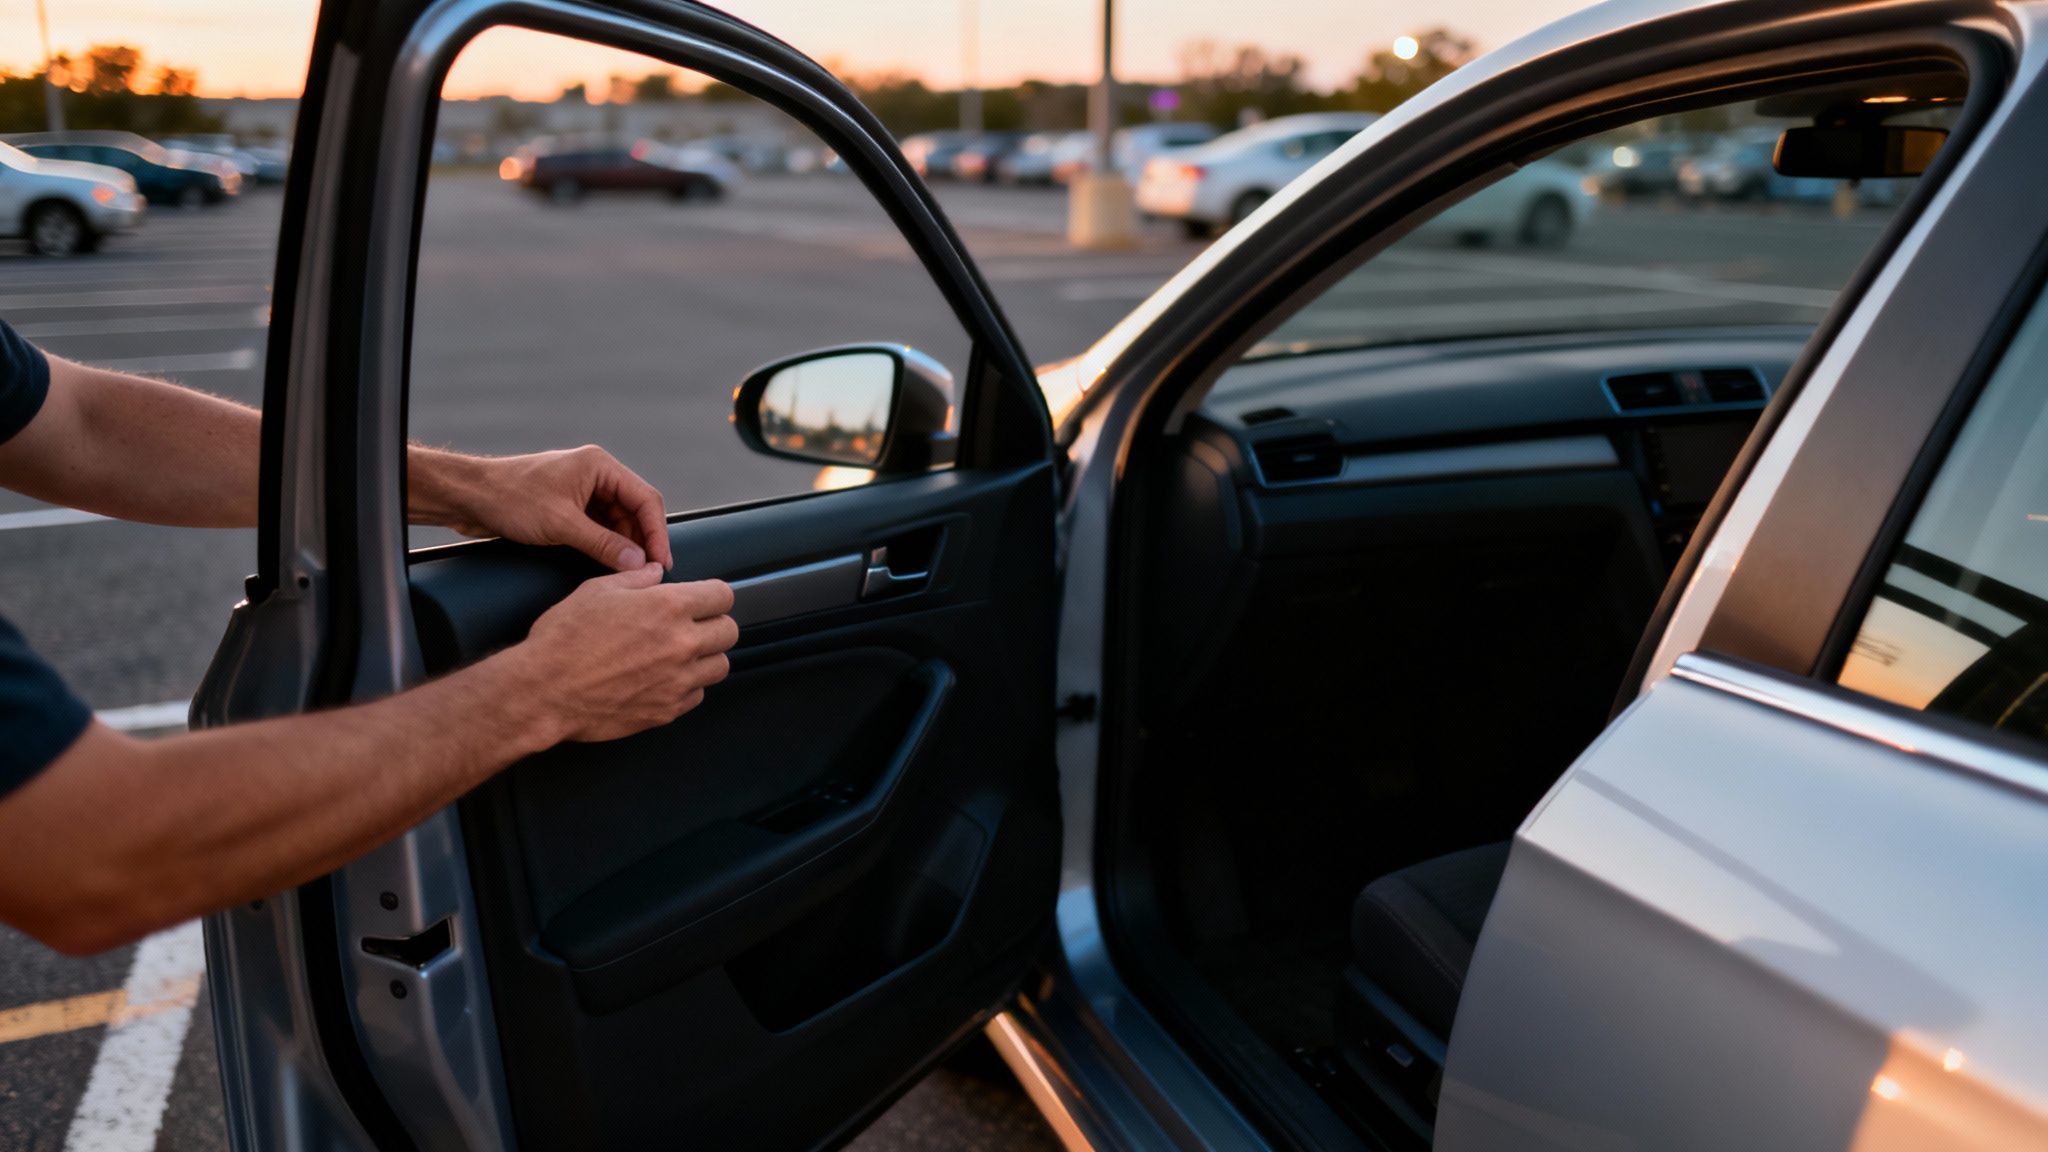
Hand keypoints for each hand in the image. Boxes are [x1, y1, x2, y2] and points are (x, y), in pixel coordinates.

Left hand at [414, 445, 673, 571]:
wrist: (467, 497)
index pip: (645, 499)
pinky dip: (606, 545)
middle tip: (648, 574)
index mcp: (599, 466)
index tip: (661, 563)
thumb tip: (638, 564)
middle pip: (634, 511)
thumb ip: (603, 544)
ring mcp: (581, 490)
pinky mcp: (568, 507)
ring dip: (623, 546)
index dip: (657, 533)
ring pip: (617, 521)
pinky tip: (608, 564)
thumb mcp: (561, 525)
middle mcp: (595, 475)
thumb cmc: (510, 499)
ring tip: (628, 573)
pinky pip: (598, 527)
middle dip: (642, 541)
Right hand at [509, 565, 736, 743]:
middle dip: (713, 625)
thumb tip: (656, 572)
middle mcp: (681, 644)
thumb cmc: (564, 640)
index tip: (703, 600)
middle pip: (729, 632)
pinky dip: (687, 687)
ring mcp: (677, 681)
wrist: (544, 691)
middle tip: (692, 626)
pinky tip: (664, 679)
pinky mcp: (667, 711)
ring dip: (706, 658)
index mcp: (668, 607)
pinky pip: (697, 696)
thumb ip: (635, 579)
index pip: (723, 596)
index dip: (712, 595)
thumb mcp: (597, 591)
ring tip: (680, 654)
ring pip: (720, 666)